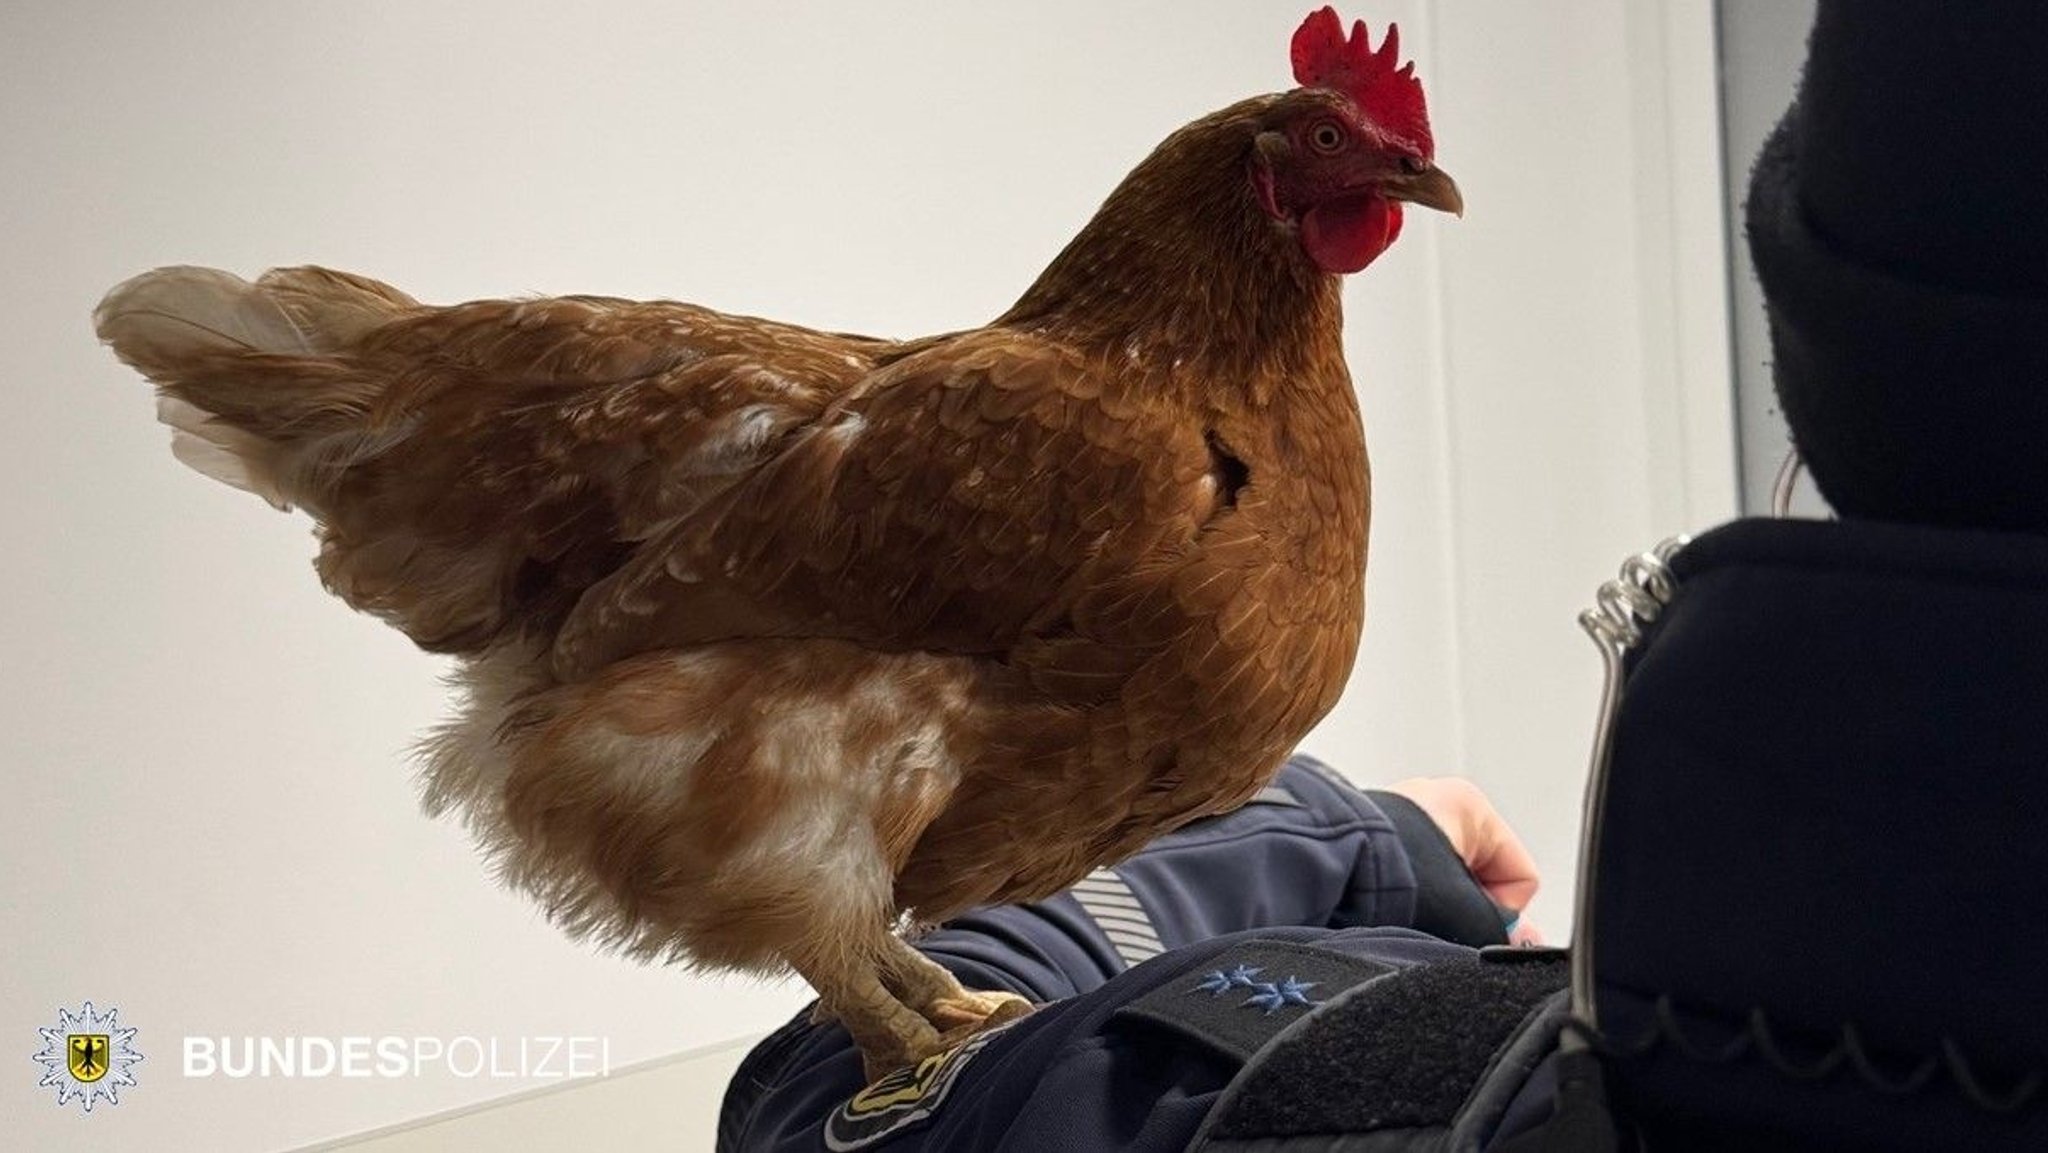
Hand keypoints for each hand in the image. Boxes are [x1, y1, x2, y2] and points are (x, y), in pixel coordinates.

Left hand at [1384, 776, 1543, 943]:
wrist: (1326, 863)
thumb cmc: (1391, 871)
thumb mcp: (1463, 906)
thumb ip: (1499, 928)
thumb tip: (1519, 940)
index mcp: (1469, 805)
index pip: (1519, 875)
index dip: (1504, 911)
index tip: (1476, 925)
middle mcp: (1435, 803)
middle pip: (1479, 877)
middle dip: (1464, 908)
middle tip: (1441, 922)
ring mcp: (1401, 820)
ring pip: (1443, 879)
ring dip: (1434, 904)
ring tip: (1411, 913)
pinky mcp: (1374, 839)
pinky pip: (1411, 877)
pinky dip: (1407, 897)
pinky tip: (1391, 908)